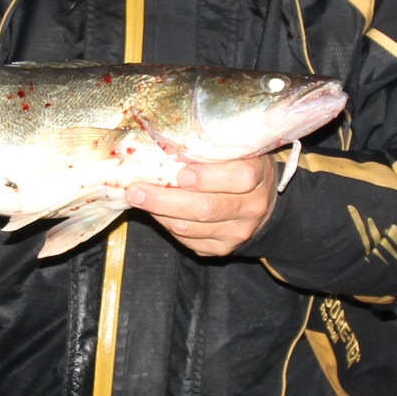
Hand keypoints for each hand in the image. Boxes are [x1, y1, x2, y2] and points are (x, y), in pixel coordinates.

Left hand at [128, 155, 275, 258]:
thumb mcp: (234, 150)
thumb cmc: (238, 165)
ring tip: (138, 198)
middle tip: (136, 190)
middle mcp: (252, 207)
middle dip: (166, 200)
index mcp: (258, 176)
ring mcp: (238, 232)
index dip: (208, 177)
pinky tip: (155, 211)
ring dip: (160, 213)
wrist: (260, 202)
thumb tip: (164, 147)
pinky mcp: (222, 249)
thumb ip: (209, 148)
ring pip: (191, 228)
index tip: (181, 174)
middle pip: (207, 208)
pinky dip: (167, 225)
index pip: (239, 178)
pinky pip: (188, 241)